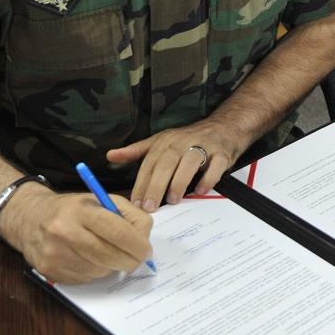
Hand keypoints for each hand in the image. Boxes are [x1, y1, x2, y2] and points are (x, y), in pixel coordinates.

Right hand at [1, 188, 152, 284]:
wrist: (29, 218)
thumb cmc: (73, 209)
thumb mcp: (101, 200)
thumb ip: (129, 215)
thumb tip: (145, 241)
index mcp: (82, 210)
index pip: (120, 233)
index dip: (139, 246)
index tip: (147, 251)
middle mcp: (65, 232)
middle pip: (111, 256)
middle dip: (131, 261)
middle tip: (137, 259)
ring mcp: (55, 254)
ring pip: (100, 271)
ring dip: (111, 265)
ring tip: (106, 252)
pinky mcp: (50, 271)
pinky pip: (86, 279)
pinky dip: (95, 272)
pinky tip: (88, 259)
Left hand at [108, 121, 240, 211]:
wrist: (223, 128)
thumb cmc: (188, 140)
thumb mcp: (160, 142)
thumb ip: (136, 151)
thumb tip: (110, 156)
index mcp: (165, 142)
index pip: (150, 163)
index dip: (141, 183)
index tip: (135, 203)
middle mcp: (183, 142)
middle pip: (167, 163)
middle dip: (156, 185)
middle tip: (150, 206)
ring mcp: (204, 147)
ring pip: (190, 162)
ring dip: (180, 181)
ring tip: (173, 200)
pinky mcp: (222, 153)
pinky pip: (215, 166)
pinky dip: (208, 178)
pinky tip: (200, 191)